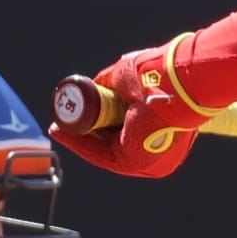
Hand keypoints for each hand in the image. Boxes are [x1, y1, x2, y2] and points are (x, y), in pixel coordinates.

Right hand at [49, 36, 205, 180]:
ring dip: (79, 138)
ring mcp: (147, 161)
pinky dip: (79, 143)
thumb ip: (116, 82)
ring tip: (58, 125)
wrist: (178, 83)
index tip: (77, 114)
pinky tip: (62, 132)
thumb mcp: (132, 79)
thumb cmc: (162, 76)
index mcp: (163, 134)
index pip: (124, 132)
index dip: (98, 124)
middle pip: (112, 143)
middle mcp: (157, 153)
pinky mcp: (133, 161)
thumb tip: (99, 86)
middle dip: (86, 133)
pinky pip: (99, 155)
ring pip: (104, 149)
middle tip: (65, 121)